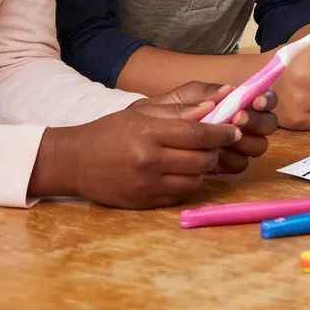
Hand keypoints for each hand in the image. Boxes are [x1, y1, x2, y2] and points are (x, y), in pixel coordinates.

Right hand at [30, 82, 277, 208]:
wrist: (74, 161)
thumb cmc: (110, 132)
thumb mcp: (140, 113)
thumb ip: (178, 111)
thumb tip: (213, 107)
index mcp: (149, 132)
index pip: (198, 134)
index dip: (222, 132)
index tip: (235, 129)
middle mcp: (149, 160)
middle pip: (201, 160)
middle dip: (216, 152)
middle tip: (217, 145)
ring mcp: (147, 184)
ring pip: (194, 180)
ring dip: (203, 170)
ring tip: (199, 159)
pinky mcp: (144, 202)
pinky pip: (179, 195)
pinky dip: (187, 184)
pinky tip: (182, 173)